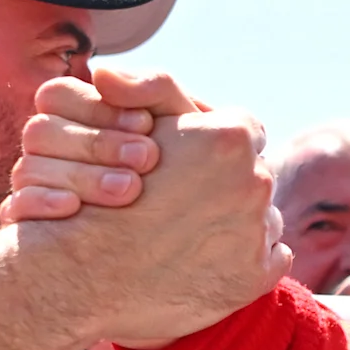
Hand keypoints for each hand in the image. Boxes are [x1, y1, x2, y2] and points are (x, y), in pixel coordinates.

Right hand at [3, 68, 198, 222]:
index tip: (147, 125)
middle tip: (147, 160)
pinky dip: (40, 203)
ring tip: (130, 190)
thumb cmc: (188, 156)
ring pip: (29, 169)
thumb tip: (102, 74)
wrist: (199, 215)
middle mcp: (47, 145)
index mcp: (71, 111)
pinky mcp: (30, 223)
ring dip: (80, 176)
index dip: (98, 108)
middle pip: (41, 132)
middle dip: (96, 145)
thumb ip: (152, 88)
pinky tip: (74, 207)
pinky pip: (16, 207)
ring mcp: (35, 182)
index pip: (57, 95)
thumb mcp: (181, 118)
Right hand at [18, 103, 289, 345]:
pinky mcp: (254, 277)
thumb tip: (132, 72)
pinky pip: (267, 259)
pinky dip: (243, 260)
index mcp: (231, 138)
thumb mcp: (127, 127)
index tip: (191, 160)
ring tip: (192, 233)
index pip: (242, 129)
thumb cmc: (98, 196)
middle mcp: (256, 181)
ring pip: (261, 217)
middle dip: (227, 183)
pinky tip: (205, 262)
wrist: (82, 277)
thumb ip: (151, 88)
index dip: (213, 144)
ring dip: (237, 222)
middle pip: (254, 173)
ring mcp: (258, 232)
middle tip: (189, 200)